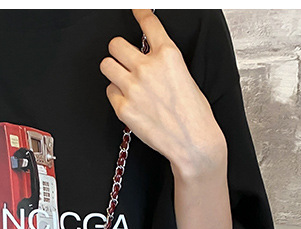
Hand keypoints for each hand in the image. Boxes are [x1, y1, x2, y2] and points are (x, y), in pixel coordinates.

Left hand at [100, 9, 226, 176]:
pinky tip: (128, 101)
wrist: (193, 143)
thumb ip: (164, 64)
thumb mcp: (185, 77)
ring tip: (122, 79)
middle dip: (119, 50)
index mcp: (168, 55)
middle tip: (124, 59)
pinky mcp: (123, 108)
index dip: (139, 12)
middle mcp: (147, 68)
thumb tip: (151, 60)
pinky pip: (109, 92)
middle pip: (116, 44)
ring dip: (113, 70)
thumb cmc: (194, 115)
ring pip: (106, 65)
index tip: (135, 9)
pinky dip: (116, 94)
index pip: (148, 24)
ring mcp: (133, 88)